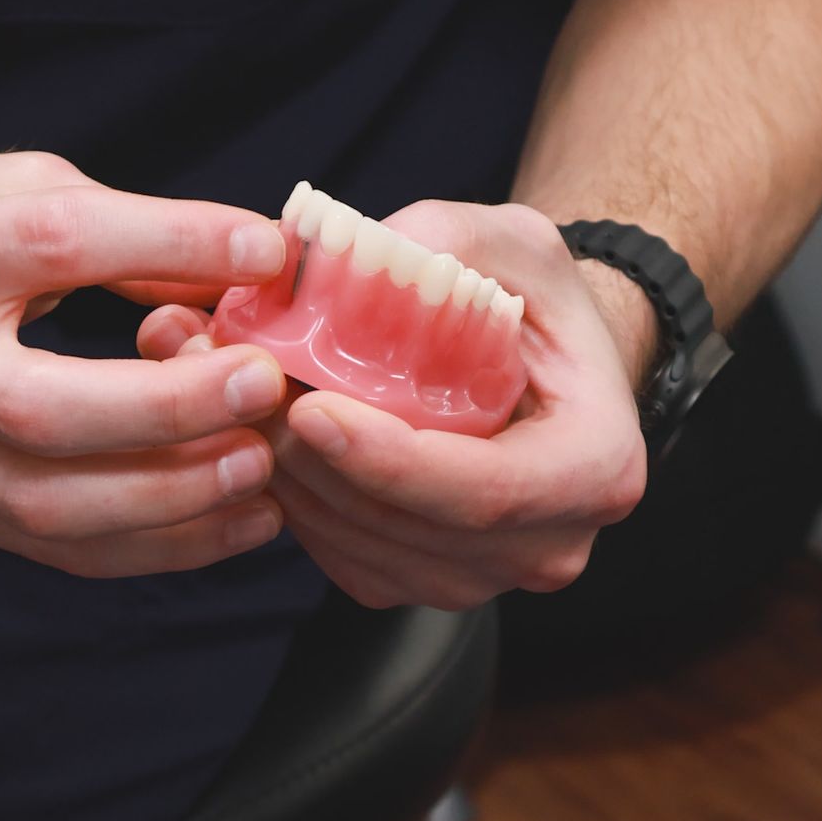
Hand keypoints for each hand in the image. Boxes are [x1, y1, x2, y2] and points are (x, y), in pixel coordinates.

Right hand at [0, 151, 293, 577]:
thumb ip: (115, 222)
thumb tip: (235, 261)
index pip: (56, 245)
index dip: (169, 242)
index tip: (264, 250)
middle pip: (48, 408)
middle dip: (172, 407)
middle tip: (262, 385)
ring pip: (57, 506)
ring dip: (177, 496)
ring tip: (260, 462)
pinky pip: (64, 550)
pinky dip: (160, 546)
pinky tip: (232, 520)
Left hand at [136, 199, 647, 608]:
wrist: (543, 360)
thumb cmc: (534, 297)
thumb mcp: (512, 242)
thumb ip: (440, 239)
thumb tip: (332, 252)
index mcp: (596, 467)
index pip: (484, 492)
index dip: (388, 461)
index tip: (310, 407)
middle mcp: (550, 544)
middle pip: (411, 528)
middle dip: (312, 463)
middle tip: (232, 384)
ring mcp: (489, 575)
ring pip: (365, 551)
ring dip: (286, 481)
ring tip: (225, 396)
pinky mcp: (429, 580)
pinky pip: (346, 560)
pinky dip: (295, 504)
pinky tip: (255, 435)